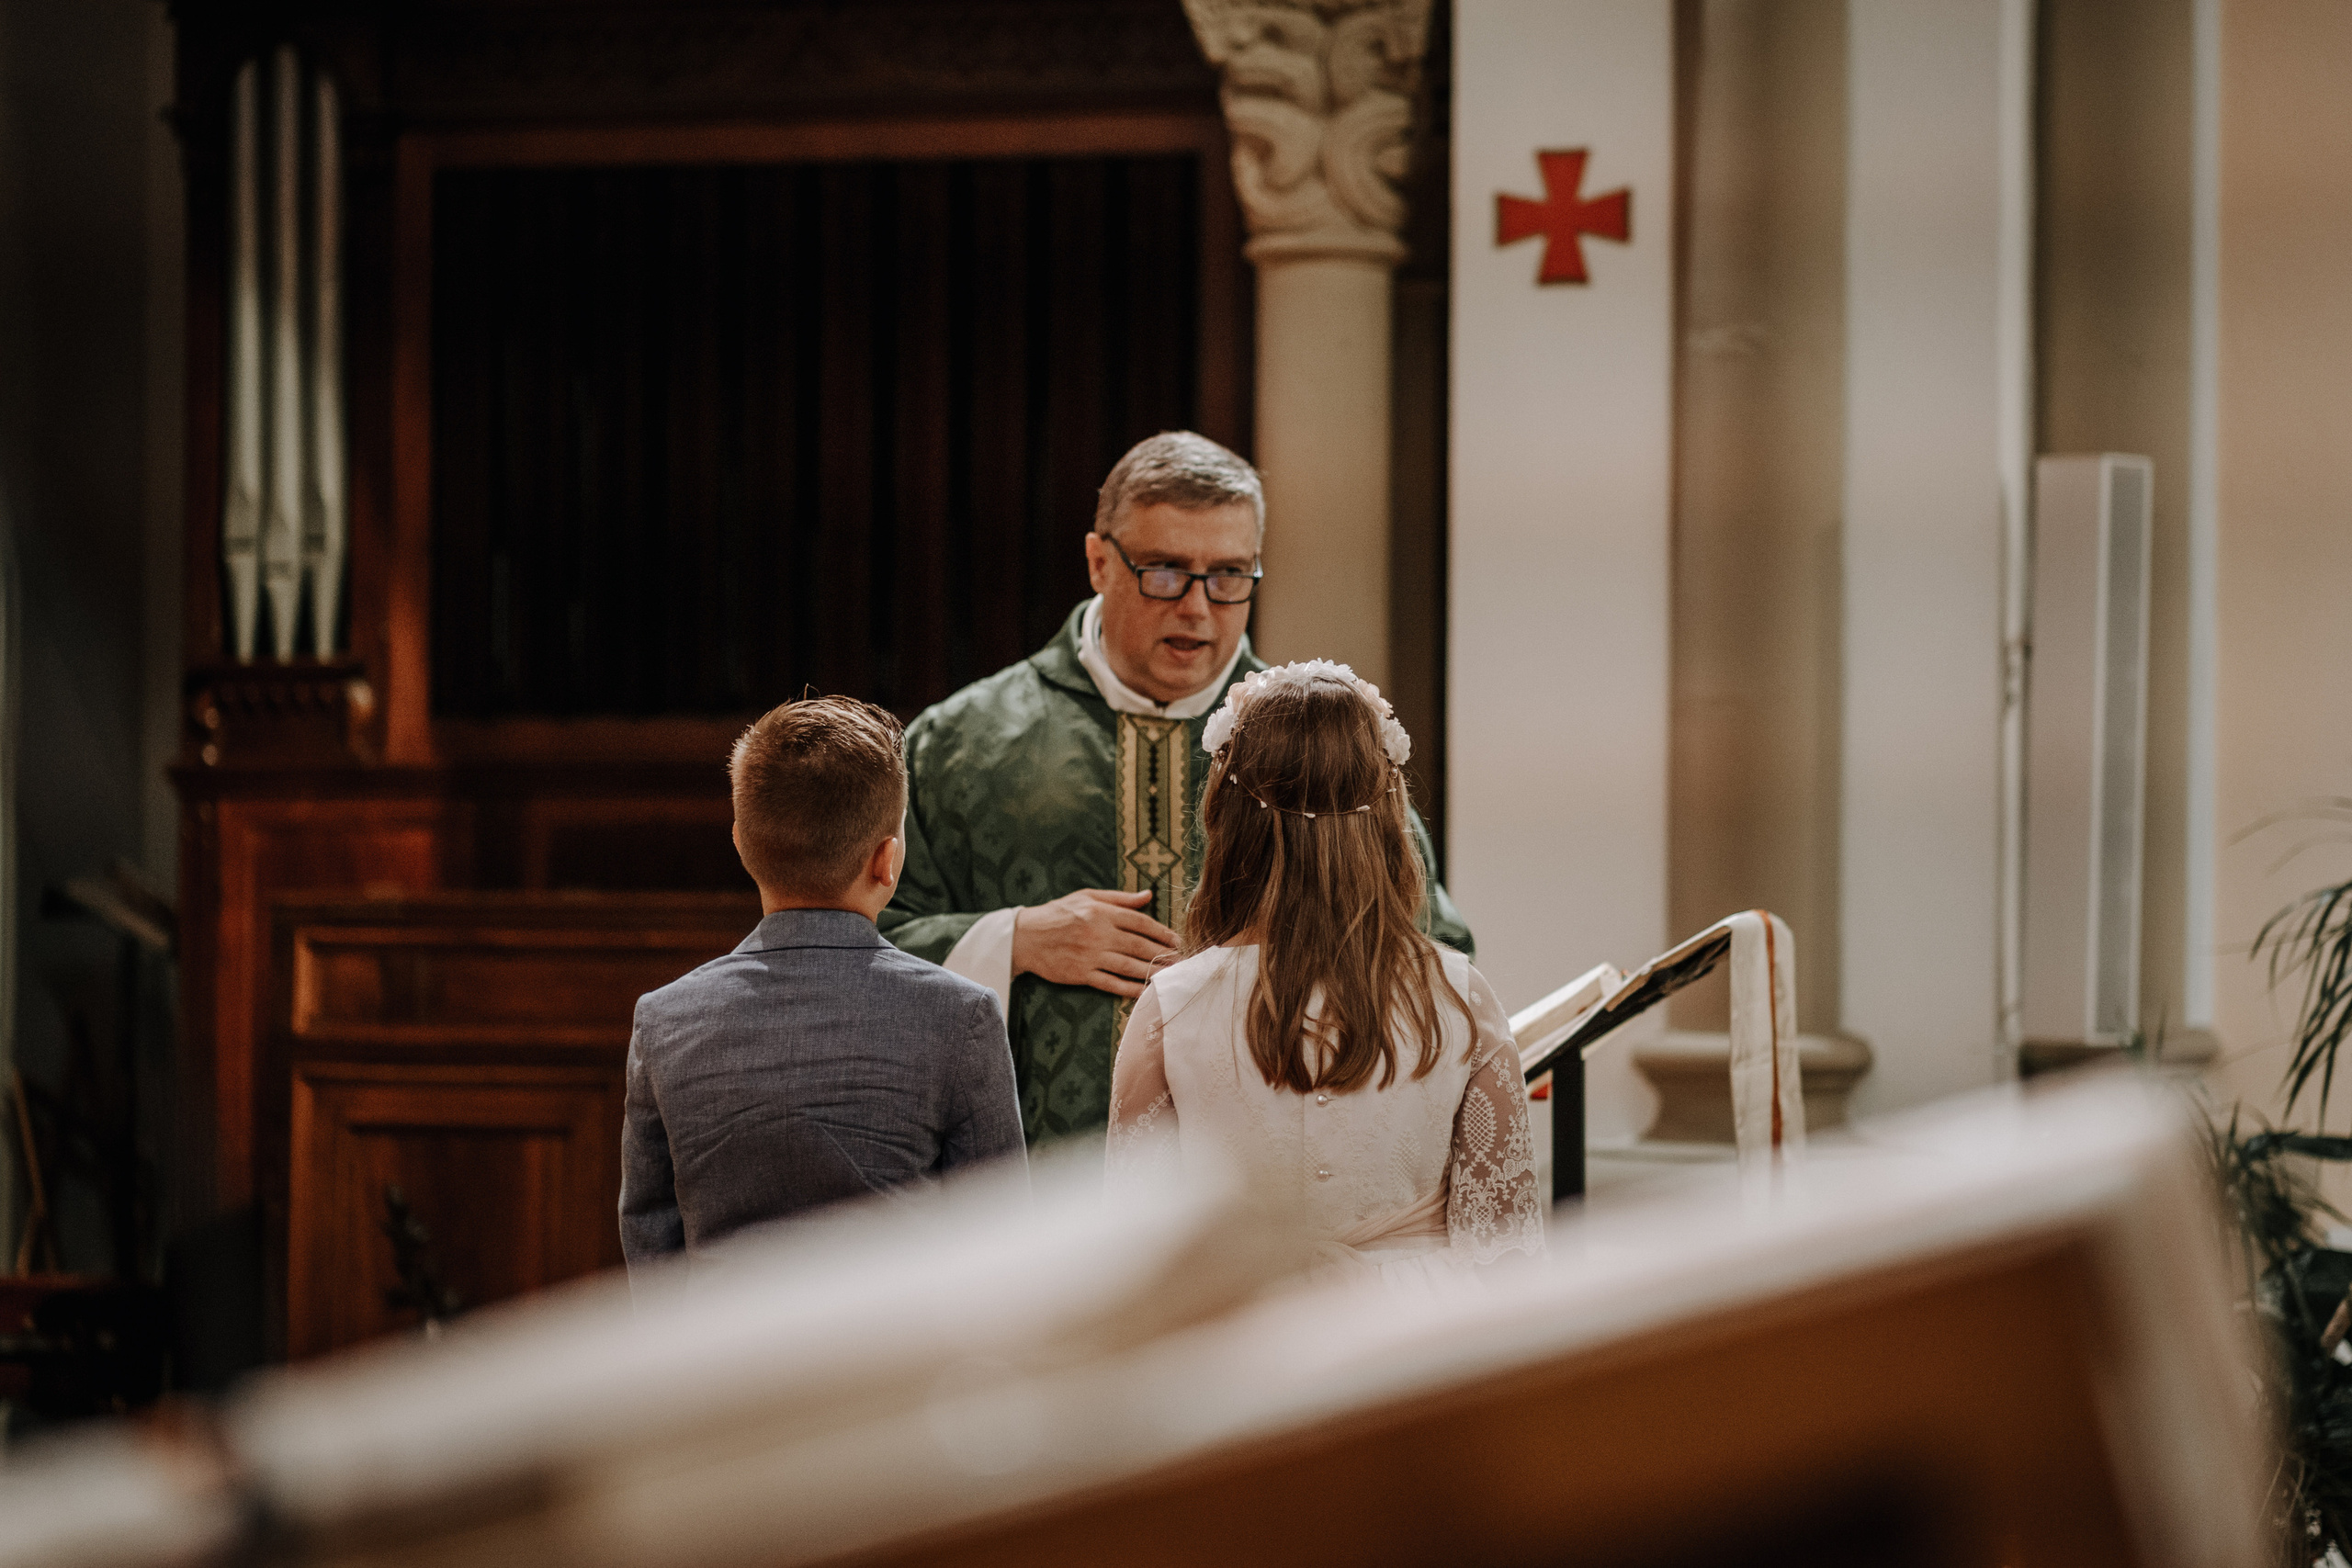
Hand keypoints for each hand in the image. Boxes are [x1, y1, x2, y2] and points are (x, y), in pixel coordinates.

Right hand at [1013, 888, 1178, 998]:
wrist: (1025, 936)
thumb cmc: (1058, 913)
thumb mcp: (1087, 896)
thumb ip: (1119, 897)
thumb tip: (1148, 895)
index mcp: (1101, 912)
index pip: (1140, 922)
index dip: (1162, 932)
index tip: (1177, 940)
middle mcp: (1097, 933)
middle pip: (1138, 945)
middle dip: (1163, 954)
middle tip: (1181, 961)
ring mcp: (1089, 956)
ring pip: (1128, 966)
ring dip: (1152, 971)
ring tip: (1170, 975)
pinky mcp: (1080, 974)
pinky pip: (1110, 983)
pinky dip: (1129, 988)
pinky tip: (1144, 990)